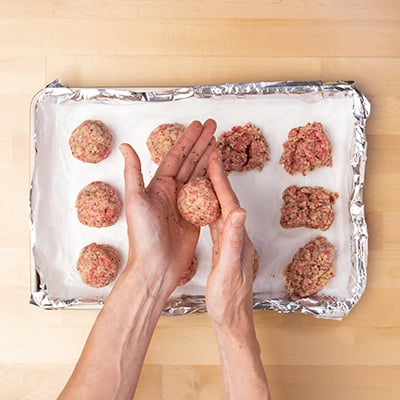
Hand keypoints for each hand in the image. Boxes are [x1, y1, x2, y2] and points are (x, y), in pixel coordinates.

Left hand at [120, 119, 215, 292]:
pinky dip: (214, 182)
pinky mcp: (196, 217)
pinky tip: (219, 171)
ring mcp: (185, 204)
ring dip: (208, 158)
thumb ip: (133, 173)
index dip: (188, 140)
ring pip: (199, 175)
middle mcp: (172, 192)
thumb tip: (126, 146)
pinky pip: (206, 195)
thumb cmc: (143, 237)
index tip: (198, 126)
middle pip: (190, 161)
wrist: (156, 267)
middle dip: (201, 143)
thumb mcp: (135, 201)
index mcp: (158, 186)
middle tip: (212, 126)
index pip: (176, 156)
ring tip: (218, 142)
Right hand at [206, 150, 255, 326]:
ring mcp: (231, 242)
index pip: (229, 203)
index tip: (214, 158)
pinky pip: (216, 222)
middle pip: (227, 201)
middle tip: (211, 157)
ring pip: (222, 209)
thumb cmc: (229, 299)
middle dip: (218, 177)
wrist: (232, 318)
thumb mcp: (229, 269)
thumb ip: (234, 240)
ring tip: (206, 174)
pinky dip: (210, 209)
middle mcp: (237, 236)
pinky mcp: (224, 249)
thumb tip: (240, 211)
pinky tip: (204, 205)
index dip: (221, 180)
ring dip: (215, 190)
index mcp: (238, 238)